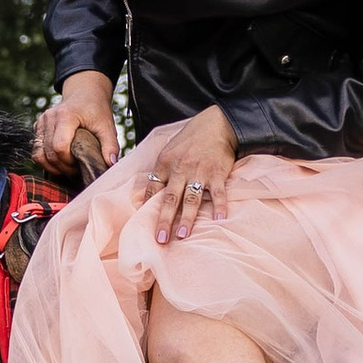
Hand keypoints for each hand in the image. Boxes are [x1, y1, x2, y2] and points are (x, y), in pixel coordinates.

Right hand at [33, 71, 119, 180]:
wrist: (84, 94)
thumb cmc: (96, 110)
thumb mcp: (107, 126)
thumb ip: (110, 145)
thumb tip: (111, 164)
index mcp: (65, 116)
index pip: (59, 147)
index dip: (69, 162)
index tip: (80, 163)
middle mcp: (49, 118)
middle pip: (49, 154)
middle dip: (63, 167)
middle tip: (77, 168)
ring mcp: (41, 122)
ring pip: (38, 155)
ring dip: (52, 166)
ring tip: (67, 166)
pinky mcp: (37, 127)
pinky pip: (36, 151)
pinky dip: (46, 160)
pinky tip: (60, 160)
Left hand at [139, 105, 238, 240]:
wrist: (217, 123)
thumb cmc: (192, 138)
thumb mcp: (170, 150)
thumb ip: (161, 170)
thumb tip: (150, 193)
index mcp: (165, 163)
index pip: (153, 187)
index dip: (148, 206)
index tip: (143, 224)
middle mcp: (181, 169)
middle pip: (170, 198)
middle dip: (165, 220)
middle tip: (161, 239)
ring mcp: (200, 172)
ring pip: (191, 199)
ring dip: (187, 218)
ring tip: (183, 235)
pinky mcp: (217, 173)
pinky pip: (218, 192)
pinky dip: (219, 206)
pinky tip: (219, 219)